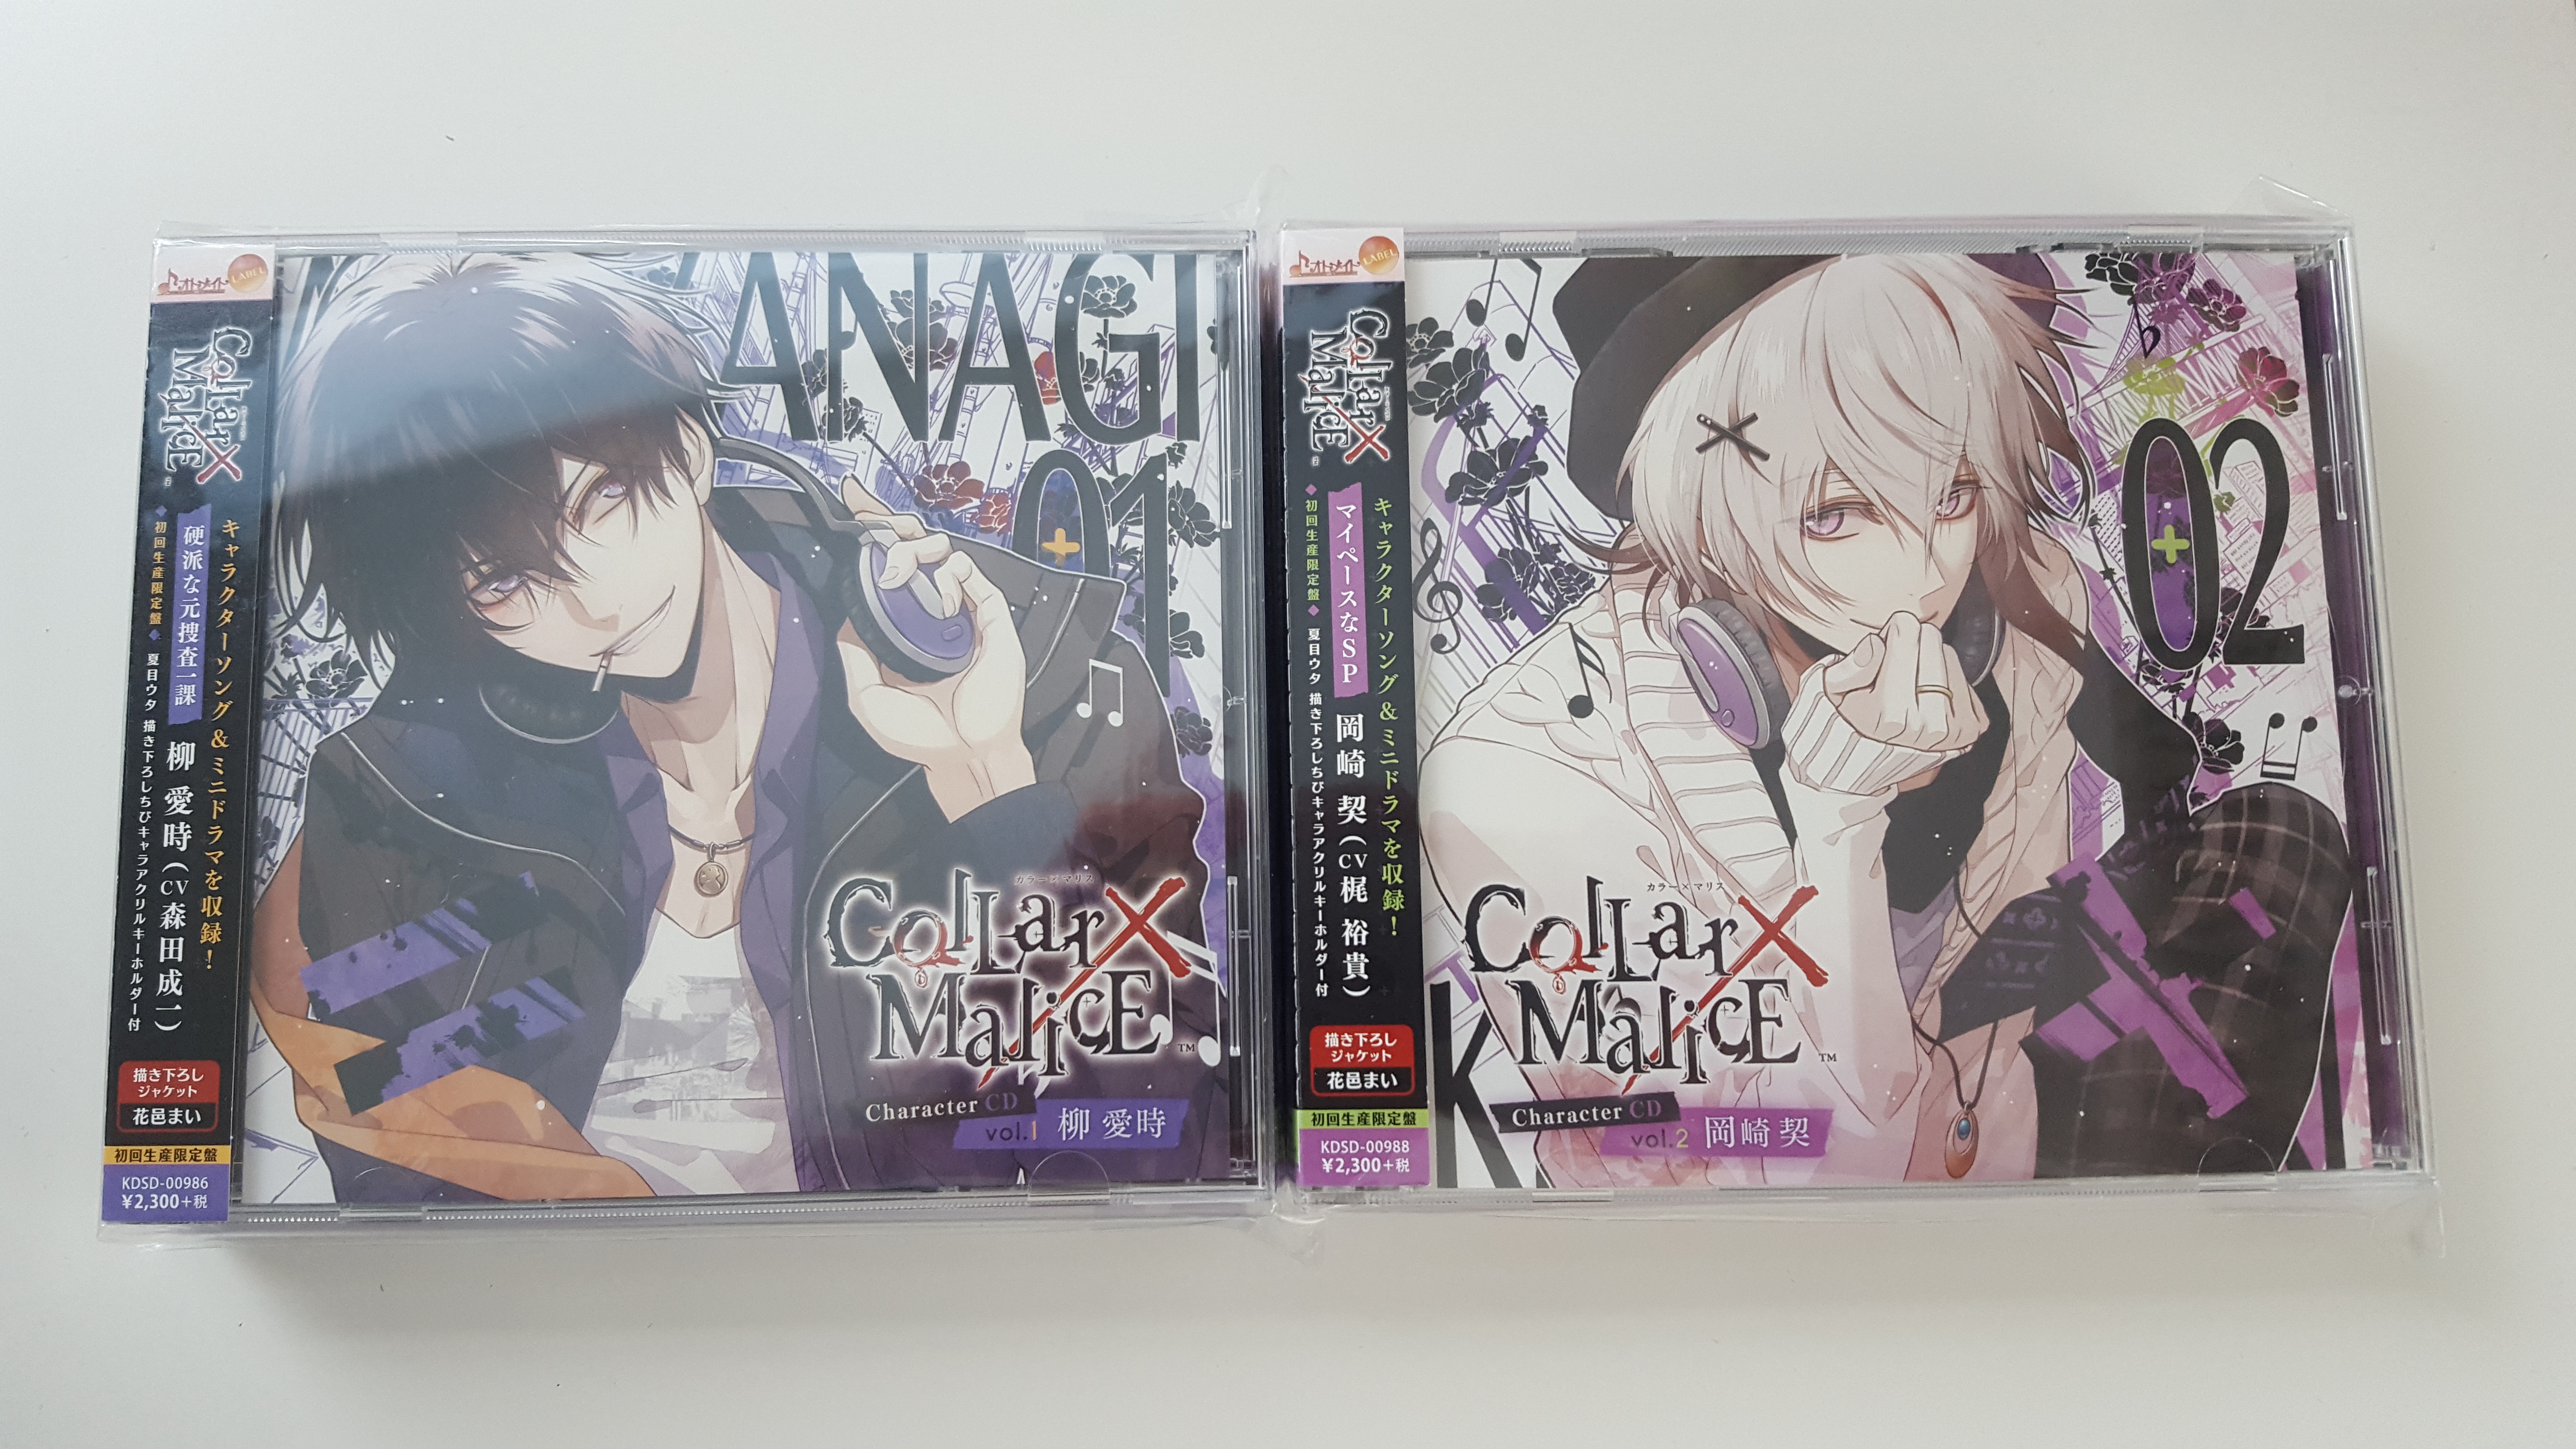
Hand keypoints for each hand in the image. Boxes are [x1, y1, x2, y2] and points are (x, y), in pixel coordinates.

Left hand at [835, 477, 1036, 820]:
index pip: (891, 582)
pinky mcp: (992, 621)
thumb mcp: (866, 698)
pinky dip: (956, 575)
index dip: (879, 554)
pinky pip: (976, 578)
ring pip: (946, 559)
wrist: (964, 755)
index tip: (860, 530)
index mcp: (903, 636)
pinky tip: (944, 598)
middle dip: (899, 543)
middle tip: (885, 557)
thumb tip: (847, 612)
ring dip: (925, 552)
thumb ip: (852, 656)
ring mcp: (964, 619)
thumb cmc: (919, 736)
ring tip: (911, 569)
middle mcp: (933, 622)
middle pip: (918, 560)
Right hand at [1817, 611, 1988, 753]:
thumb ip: (1850, 667)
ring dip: (1929, 661)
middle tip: (1893, 666)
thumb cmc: (1845, 721)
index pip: (1906, 632)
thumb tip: (1876, 644)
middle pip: (1932, 639)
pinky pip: (1966, 678)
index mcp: (1889, 714)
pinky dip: (1947, 679)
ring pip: (1949, 654)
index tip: (1882, 646)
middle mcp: (1927, 725)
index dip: (1891, 632)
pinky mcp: (1972, 728)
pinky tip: (1926, 695)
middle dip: (1912, 643)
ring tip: (1908, 684)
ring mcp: (1954, 728)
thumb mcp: (1830, 692)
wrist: (1861, 767)